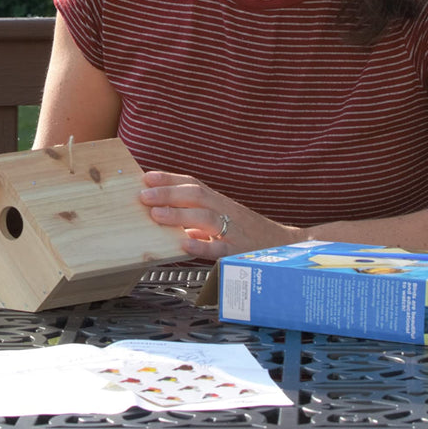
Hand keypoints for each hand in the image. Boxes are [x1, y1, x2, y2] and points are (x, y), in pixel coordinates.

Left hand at [139, 170, 304, 259]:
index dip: (170, 179)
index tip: (146, 177)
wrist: (284, 244)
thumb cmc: (248, 232)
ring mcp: (233, 230)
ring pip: (205, 217)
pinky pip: (218, 248)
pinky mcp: (238, 251)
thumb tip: (166, 215)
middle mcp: (225, 210)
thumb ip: (197, 218)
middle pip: (196, 196)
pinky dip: (201, 244)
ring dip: (178, 215)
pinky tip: (184, 243)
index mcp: (220, 201)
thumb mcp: (223, 218)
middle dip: (168, 193)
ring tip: (156, 215)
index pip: (193, 184)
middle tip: (143, 195)